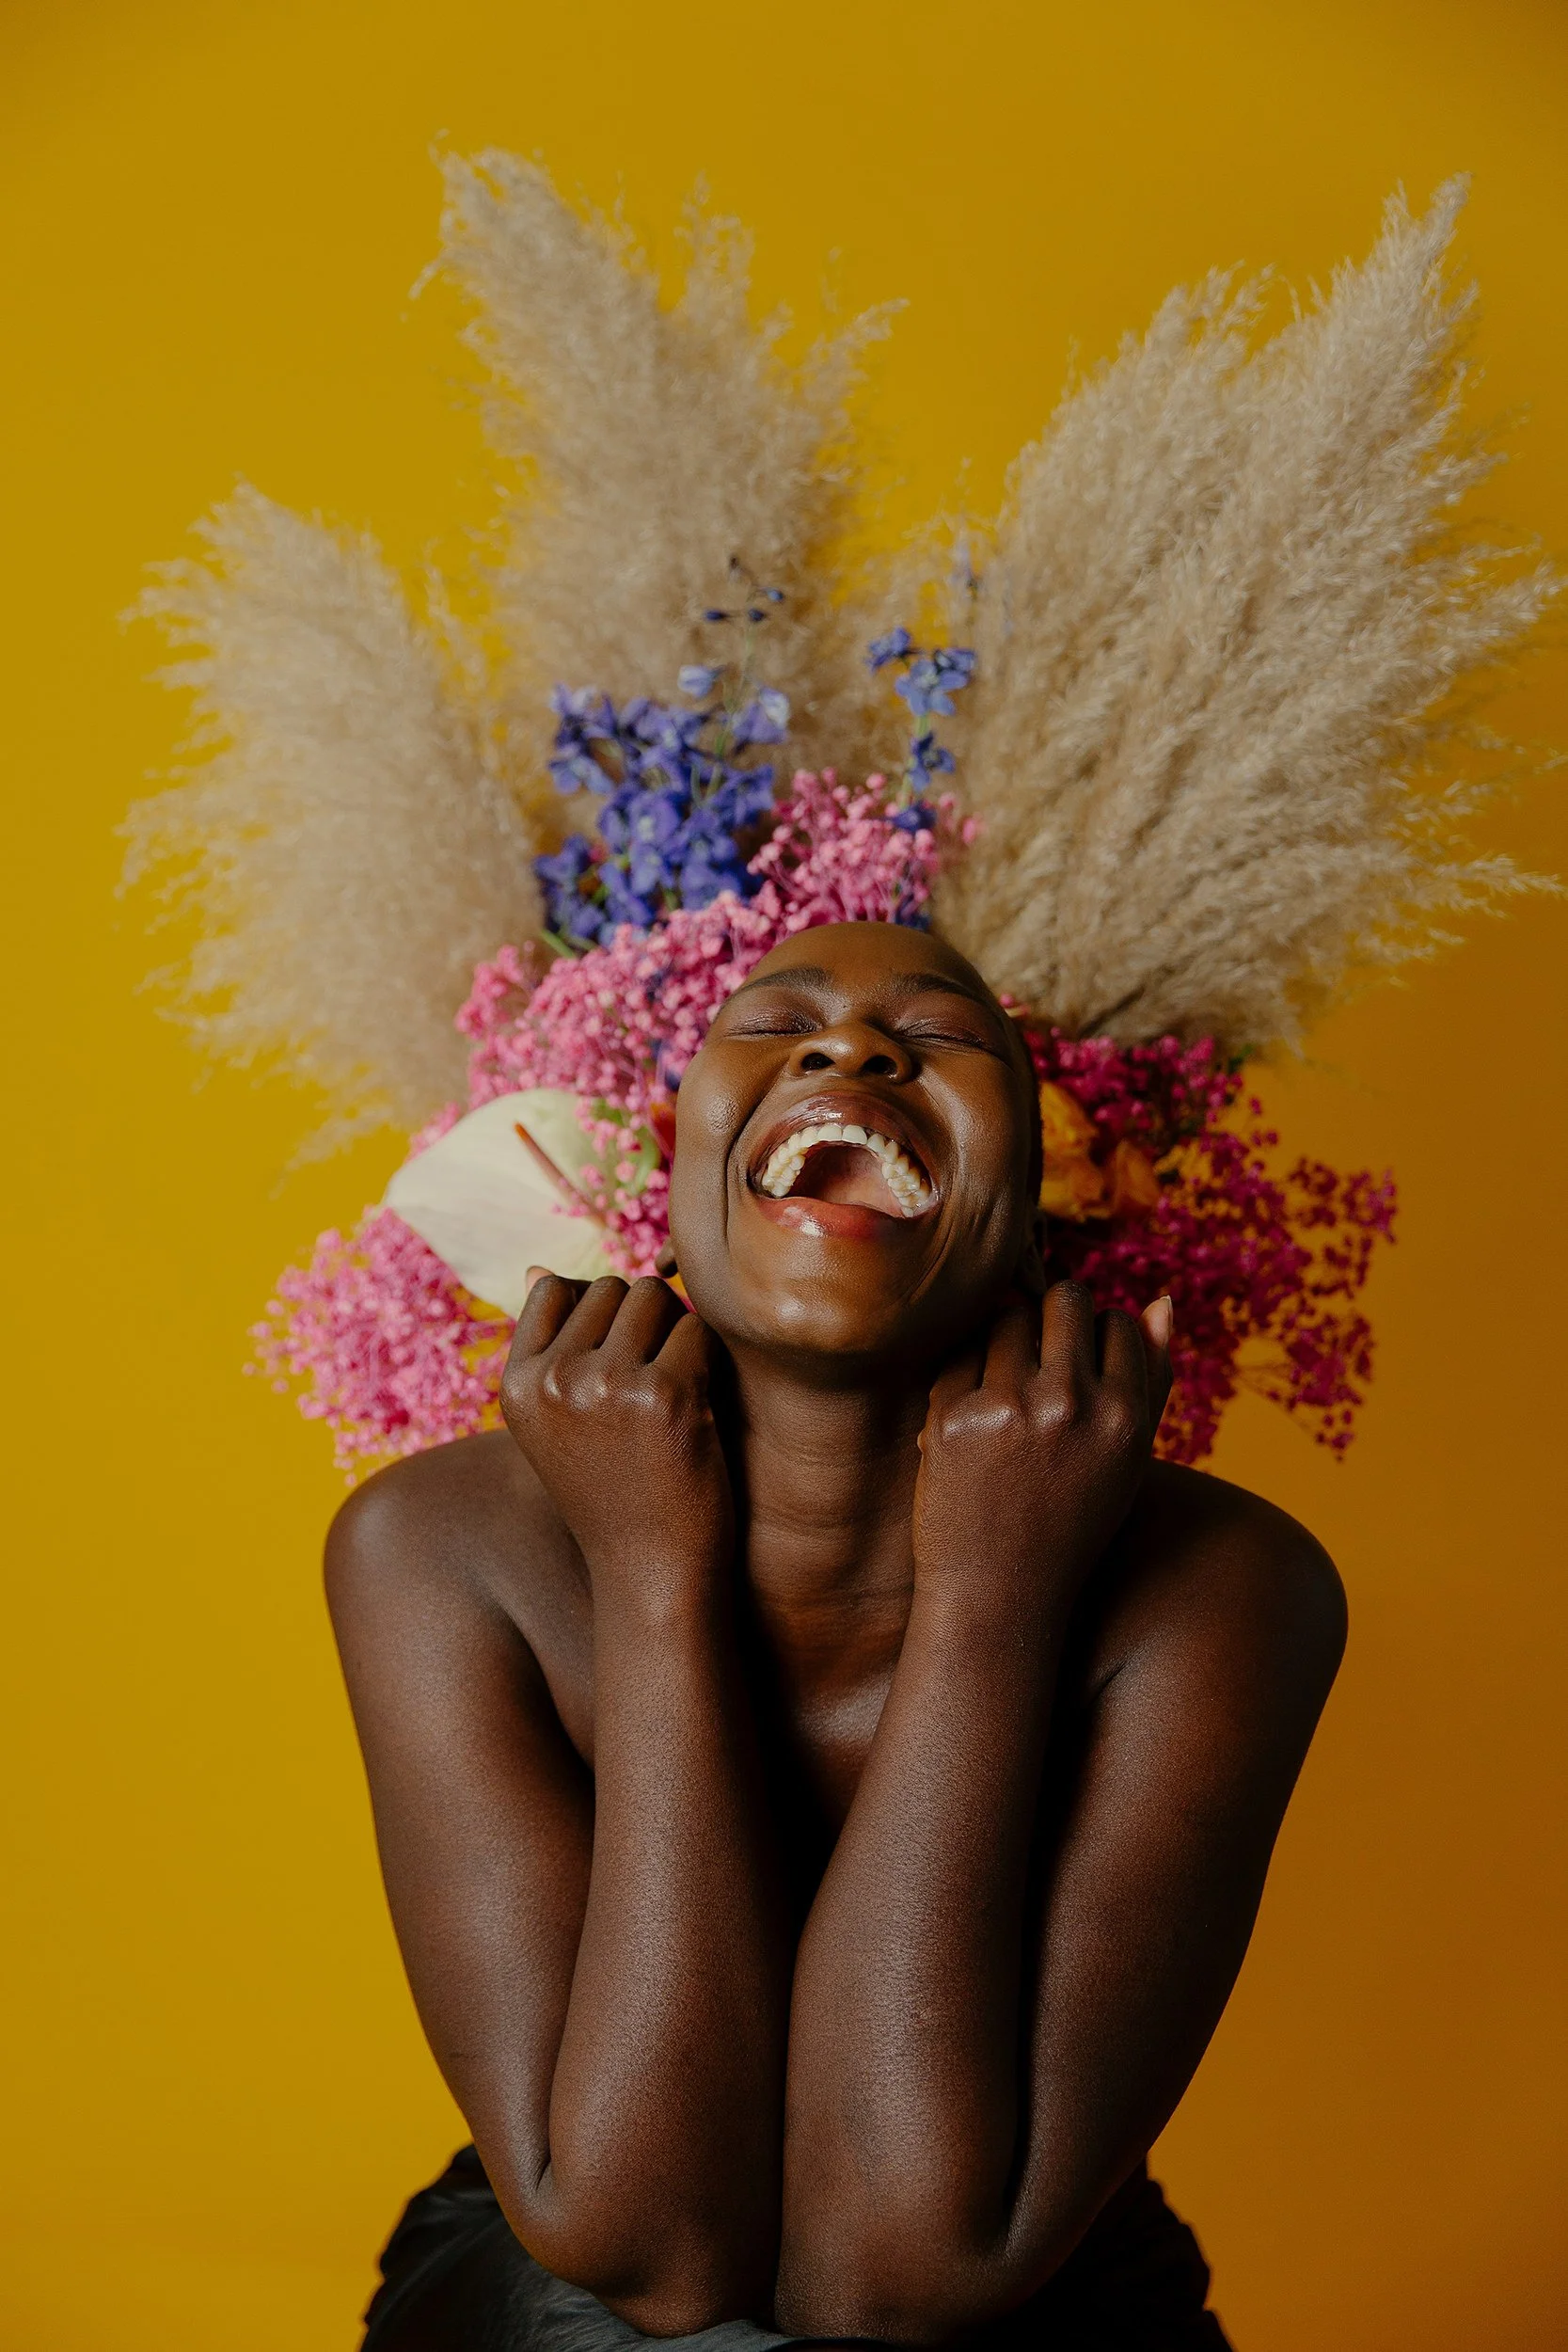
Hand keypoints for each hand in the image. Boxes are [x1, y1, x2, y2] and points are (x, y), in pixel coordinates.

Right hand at [501, 1273, 732, 1602]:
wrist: (652, 1575)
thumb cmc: (614, 1494)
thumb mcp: (558, 1424)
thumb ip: (549, 1349)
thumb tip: (536, 1268)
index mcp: (516, 1384)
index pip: (555, 1288)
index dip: (600, 1313)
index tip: (621, 1360)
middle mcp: (552, 1378)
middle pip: (612, 1288)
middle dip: (645, 1320)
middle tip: (660, 1380)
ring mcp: (605, 1383)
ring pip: (655, 1297)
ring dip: (678, 1332)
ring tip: (679, 1391)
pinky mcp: (664, 1394)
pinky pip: (697, 1329)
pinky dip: (710, 1359)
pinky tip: (703, 1407)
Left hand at [912, 1283, 1172, 1615]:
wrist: (998, 1594)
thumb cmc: (1070, 1523)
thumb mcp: (1126, 1462)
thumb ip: (1152, 1382)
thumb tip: (1160, 1300)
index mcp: (1125, 1417)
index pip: (1118, 1321)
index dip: (1098, 1339)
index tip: (1081, 1371)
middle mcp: (1071, 1405)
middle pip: (1066, 1299)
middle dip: (1053, 1318)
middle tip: (1040, 1360)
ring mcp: (1008, 1408)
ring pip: (1009, 1318)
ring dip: (1006, 1342)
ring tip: (1007, 1392)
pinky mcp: (952, 1416)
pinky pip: (961, 1353)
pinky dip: (966, 1375)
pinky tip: (974, 1416)